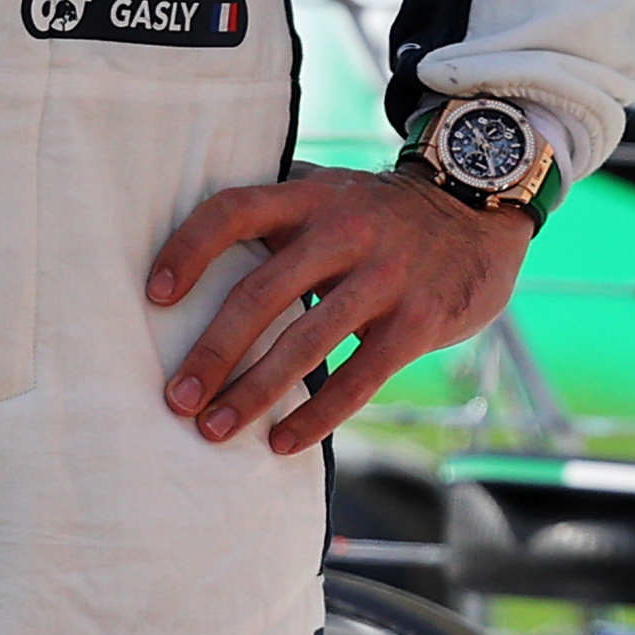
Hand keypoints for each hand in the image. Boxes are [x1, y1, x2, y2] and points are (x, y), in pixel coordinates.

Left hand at [143, 165, 531, 456]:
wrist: (480, 213)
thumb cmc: (383, 214)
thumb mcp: (333, 191)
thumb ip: (278, 208)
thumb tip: (192, 244)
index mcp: (311, 196)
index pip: (234, 211)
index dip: (188, 249)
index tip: (154, 296)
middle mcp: (344, 231)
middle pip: (261, 293)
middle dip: (212, 352)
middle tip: (176, 399)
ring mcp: (385, 276)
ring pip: (305, 343)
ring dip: (253, 392)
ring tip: (213, 431)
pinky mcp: (418, 321)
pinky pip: (359, 378)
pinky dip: (316, 415)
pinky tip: (282, 443)